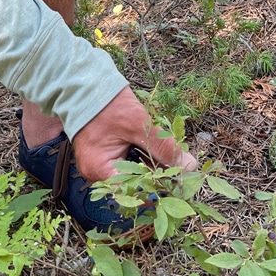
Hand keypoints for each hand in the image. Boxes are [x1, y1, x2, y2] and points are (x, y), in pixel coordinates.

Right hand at [72, 86, 197, 183]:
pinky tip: (157, 148)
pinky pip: (130, 163)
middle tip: (181, 165)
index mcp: (100, 170)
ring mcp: (101, 165)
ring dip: (153, 165)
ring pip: (135, 174)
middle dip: (159, 175)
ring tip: (171, 154)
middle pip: (136, 185)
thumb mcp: (138, 123)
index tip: (180, 181)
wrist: (86, 84)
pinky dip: (144, 157)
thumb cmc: (106, 103)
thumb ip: (163, 146)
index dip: (159, 188)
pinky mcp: (107, 155)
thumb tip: (189, 167)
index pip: (134, 192)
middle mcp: (98, 174)